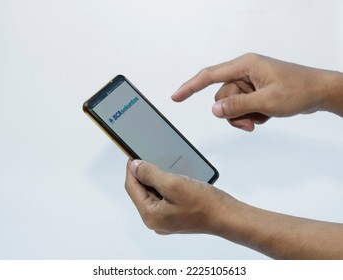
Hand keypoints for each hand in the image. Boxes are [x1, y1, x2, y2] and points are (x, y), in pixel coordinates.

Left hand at [125, 160, 232, 234]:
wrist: (226, 215)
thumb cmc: (204, 204)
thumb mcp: (173, 184)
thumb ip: (150, 174)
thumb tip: (135, 166)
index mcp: (150, 215)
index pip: (132, 187)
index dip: (131, 169)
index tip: (133, 155)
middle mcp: (155, 220)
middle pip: (142, 191)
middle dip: (145, 173)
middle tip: (150, 157)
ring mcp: (166, 218)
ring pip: (154, 192)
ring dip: (157, 178)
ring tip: (164, 165)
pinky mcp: (175, 214)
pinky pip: (164, 196)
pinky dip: (167, 184)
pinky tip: (174, 175)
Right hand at [172, 53, 340, 130]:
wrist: (319, 92)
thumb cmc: (299, 89)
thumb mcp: (266, 101)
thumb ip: (238, 106)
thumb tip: (214, 109)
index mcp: (245, 66)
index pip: (210, 76)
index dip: (190, 87)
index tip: (176, 97)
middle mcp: (244, 72)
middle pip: (222, 97)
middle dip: (233, 113)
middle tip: (251, 123)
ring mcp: (249, 82)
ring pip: (231, 104)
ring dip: (244, 116)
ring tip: (262, 117)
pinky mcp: (254, 91)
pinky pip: (242, 107)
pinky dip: (252, 115)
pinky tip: (267, 113)